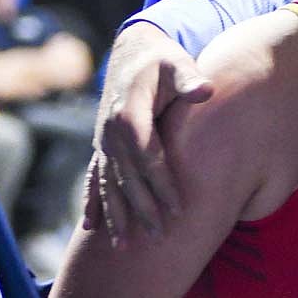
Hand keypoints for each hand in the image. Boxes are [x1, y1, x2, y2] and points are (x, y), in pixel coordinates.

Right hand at [83, 22, 212, 246]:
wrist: (133, 50)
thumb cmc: (161, 59)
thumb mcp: (177, 63)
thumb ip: (190, 78)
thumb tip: (206, 90)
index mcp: (129, 113)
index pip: (146, 156)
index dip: (160, 183)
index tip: (178, 209)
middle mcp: (110, 131)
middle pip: (127, 177)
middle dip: (142, 209)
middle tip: (159, 238)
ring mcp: (103, 140)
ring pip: (109, 184)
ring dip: (116, 215)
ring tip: (124, 246)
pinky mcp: (102, 145)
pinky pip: (95, 178)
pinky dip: (94, 202)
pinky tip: (92, 228)